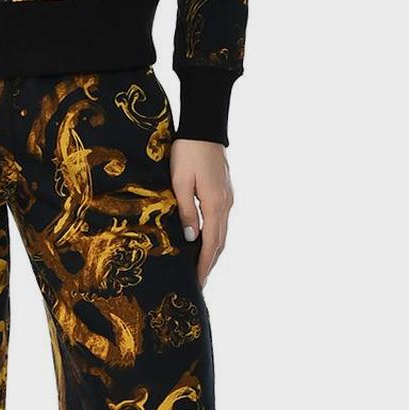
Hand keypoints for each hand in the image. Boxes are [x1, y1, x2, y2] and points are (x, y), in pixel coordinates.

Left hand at [170, 138, 233, 286]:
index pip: (211, 243)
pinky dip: (214, 236)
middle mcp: (225, 204)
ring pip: (222, 232)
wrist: (204, 127)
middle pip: (220, 241)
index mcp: (215, 204)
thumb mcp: (180, 182)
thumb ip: (186, 211)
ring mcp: (227, 197)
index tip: (198, 282)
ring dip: (213, 251)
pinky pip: (220, 221)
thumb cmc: (188, 152)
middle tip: (200, 281)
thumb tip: (190, 238)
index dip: (204, 264)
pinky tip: (205, 240)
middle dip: (210, 263)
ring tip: (201, 267)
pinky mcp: (224, 191)